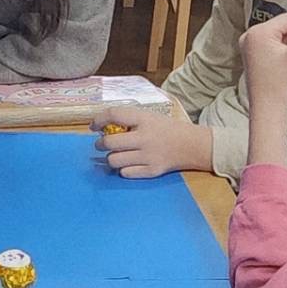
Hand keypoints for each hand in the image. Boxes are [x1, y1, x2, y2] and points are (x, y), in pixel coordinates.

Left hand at [92, 105, 212, 177]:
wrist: (193, 145)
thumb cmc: (168, 129)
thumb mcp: (150, 116)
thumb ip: (130, 119)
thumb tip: (104, 127)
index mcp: (144, 119)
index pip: (113, 115)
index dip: (98, 120)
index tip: (93, 127)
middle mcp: (144, 137)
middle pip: (109, 142)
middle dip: (100, 144)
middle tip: (102, 144)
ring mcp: (148, 156)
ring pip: (114, 160)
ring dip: (110, 158)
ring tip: (115, 155)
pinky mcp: (152, 171)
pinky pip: (126, 173)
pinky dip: (123, 169)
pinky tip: (127, 164)